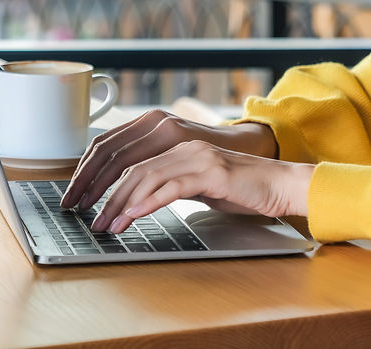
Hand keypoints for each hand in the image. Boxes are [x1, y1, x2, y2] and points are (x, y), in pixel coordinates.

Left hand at [89, 140, 314, 232]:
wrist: (280, 185)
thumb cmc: (244, 190)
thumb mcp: (200, 186)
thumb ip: (175, 185)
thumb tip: (144, 200)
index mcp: (179, 146)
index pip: (131, 159)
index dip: (104, 181)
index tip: (89, 204)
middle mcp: (185, 146)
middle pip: (133, 166)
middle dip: (106, 194)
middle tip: (91, 219)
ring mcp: (198, 157)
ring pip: (147, 175)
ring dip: (122, 202)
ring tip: (108, 224)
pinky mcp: (212, 172)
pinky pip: (173, 186)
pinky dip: (149, 201)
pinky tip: (135, 215)